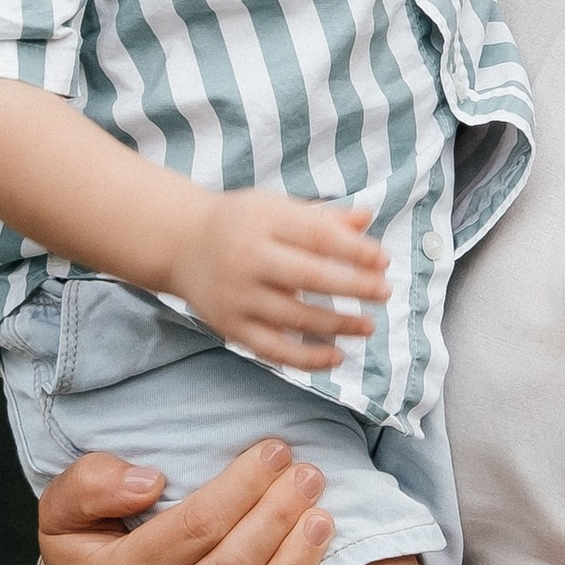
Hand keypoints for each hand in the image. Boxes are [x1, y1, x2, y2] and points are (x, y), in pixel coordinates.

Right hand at [177, 190, 392, 370]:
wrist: (180, 242)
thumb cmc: (240, 222)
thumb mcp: (276, 207)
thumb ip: (321, 217)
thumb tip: (367, 219)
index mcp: (264, 222)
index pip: (317, 236)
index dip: (354, 250)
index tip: (383, 260)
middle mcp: (248, 259)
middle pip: (309, 277)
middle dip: (353, 286)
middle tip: (384, 293)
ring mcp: (237, 296)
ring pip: (295, 317)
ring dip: (337, 325)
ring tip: (368, 326)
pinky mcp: (230, 326)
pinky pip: (273, 349)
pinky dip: (306, 357)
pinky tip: (336, 356)